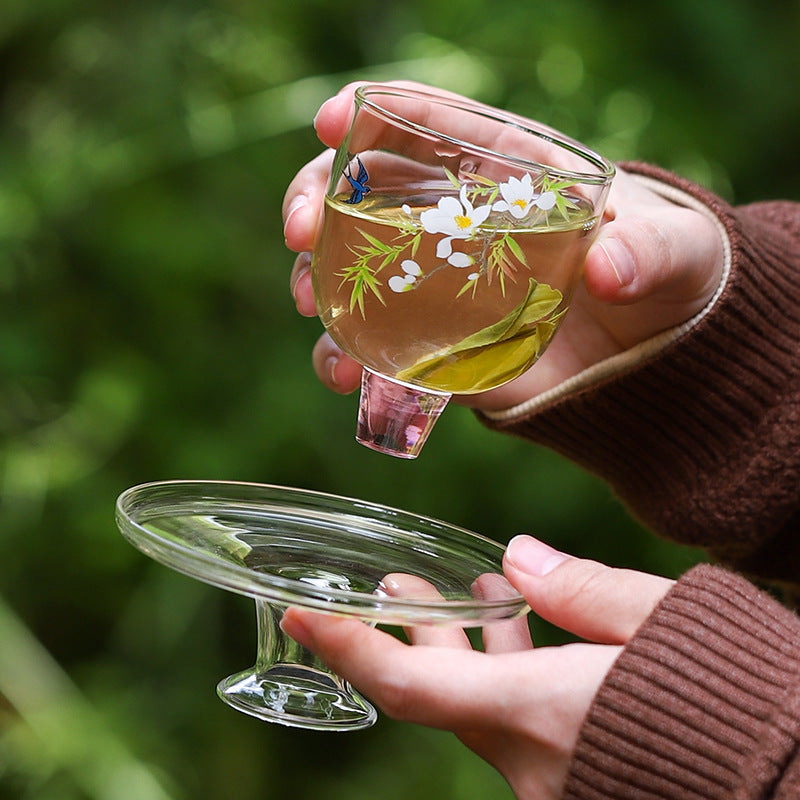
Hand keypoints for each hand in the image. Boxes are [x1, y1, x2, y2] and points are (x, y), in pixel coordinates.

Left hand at [280, 536, 673, 799]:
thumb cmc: (745, 701)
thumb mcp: (666, 624)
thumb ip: (582, 592)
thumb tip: (514, 556)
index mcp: (544, 716)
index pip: (412, 688)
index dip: (348, 648)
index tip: (299, 614)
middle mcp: (534, 762)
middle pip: (444, 696)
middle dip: (411, 637)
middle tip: (396, 584)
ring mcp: (553, 782)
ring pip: (485, 710)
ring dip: (465, 651)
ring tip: (459, 590)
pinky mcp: (579, 784)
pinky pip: (523, 728)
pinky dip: (513, 676)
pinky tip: (526, 630)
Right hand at [283, 81, 724, 410]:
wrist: (649, 355)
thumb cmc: (662, 274)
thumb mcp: (676, 250)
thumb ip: (652, 249)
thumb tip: (609, 270)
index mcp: (506, 169)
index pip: (432, 123)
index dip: (376, 112)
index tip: (330, 117)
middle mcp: (456, 220)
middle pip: (365, 190)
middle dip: (314, 198)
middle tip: (299, 229)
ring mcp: (437, 283)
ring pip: (352, 268)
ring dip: (315, 282)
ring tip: (309, 306)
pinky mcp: (435, 342)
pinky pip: (375, 345)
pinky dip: (347, 357)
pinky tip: (343, 374)